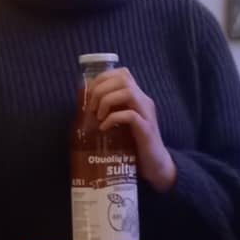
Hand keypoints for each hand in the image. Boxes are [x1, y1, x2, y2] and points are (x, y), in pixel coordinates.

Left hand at [88, 68, 176, 191]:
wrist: (155, 166)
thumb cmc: (134, 145)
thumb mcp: (120, 123)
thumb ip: (109, 111)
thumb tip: (84, 105)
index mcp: (137, 97)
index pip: (122, 73)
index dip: (103, 78)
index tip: (89, 93)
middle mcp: (144, 101)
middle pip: (123, 78)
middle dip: (101, 88)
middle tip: (91, 107)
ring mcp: (147, 114)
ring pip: (128, 92)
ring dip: (107, 101)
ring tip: (98, 116)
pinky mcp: (146, 129)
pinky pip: (130, 115)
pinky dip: (113, 119)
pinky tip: (104, 128)